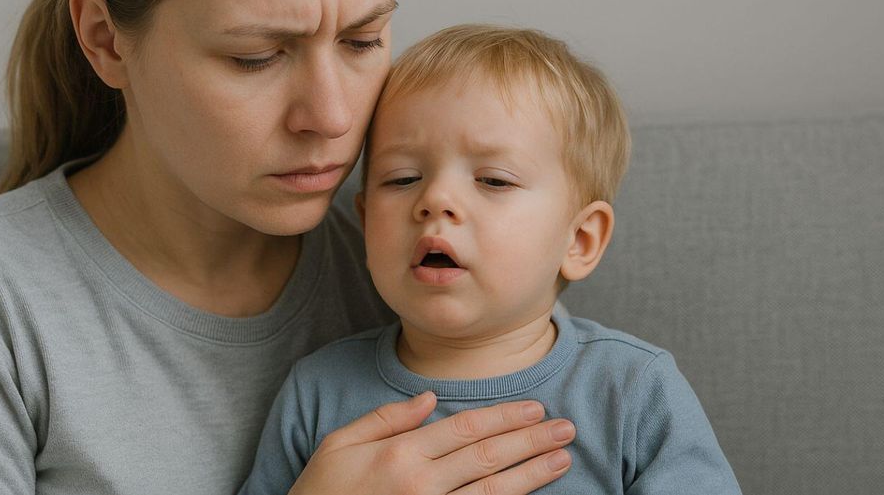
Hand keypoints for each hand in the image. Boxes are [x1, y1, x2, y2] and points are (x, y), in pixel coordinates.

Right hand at [289, 391, 574, 494]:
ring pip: (493, 491)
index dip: (506, 417)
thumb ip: (385, 418)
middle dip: (532, 441)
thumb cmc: (317, 494)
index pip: (467, 428)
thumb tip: (428, 399)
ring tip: (562, 460)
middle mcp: (421, 485)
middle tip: (566, 429)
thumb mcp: (337, 445)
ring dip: (532, 474)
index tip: (536, 409)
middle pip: (489, 456)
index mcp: (401, 454)